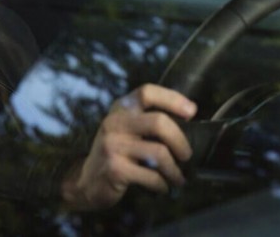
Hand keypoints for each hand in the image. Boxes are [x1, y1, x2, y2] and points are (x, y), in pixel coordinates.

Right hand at [61, 84, 196, 210]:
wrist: (87, 181)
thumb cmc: (116, 154)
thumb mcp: (126, 129)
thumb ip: (147, 121)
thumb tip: (187, 119)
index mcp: (121, 109)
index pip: (147, 92)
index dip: (172, 98)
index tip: (191, 111)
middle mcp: (115, 123)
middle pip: (159, 122)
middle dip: (180, 141)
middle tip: (186, 155)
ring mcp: (113, 145)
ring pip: (159, 153)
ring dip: (175, 170)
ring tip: (178, 178)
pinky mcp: (115, 168)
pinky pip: (151, 176)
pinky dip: (163, 185)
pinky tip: (162, 187)